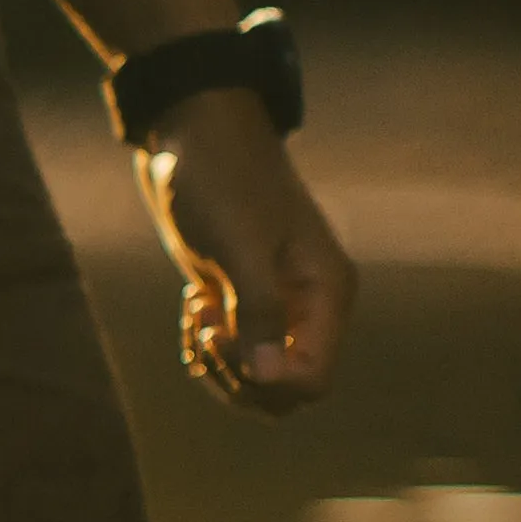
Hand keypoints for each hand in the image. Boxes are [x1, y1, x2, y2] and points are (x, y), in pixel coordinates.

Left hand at [139, 93, 353, 412]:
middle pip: (283, 390)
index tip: (225, 339)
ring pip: (257, 377)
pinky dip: (209, 348)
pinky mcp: (245, 297)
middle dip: (238, 378)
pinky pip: (236, 354)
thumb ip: (260, 311)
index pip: (311, 380)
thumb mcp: (239, 245)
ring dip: (220, 365)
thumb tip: (270, 380)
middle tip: (205, 333)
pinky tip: (194, 312)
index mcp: (326, 294)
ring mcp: (278, 304)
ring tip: (197, 321)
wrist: (193, 131)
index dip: (266, 382)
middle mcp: (310, 306)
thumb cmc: (220, 179)